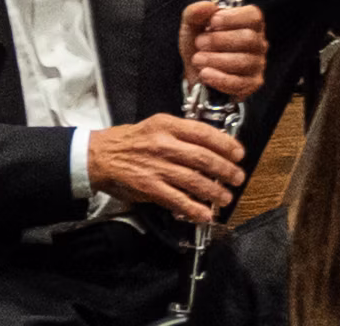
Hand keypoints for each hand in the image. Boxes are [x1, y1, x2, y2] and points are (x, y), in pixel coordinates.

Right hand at [92, 112, 256, 227]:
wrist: (100, 156)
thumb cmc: (130, 141)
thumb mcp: (156, 125)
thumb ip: (181, 133)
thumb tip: (210, 146)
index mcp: (167, 125)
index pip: (203, 133)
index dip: (225, 144)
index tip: (238, 153)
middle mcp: (164, 144)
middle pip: (203, 158)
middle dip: (225, 170)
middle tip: (237, 177)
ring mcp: (157, 167)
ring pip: (194, 180)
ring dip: (214, 191)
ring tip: (226, 197)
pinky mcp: (150, 187)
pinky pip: (178, 200)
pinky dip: (194, 209)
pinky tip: (205, 214)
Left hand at [179, 0, 271, 102]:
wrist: (195, 72)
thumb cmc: (199, 44)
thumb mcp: (191, 25)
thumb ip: (195, 12)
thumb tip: (209, 6)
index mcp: (248, 22)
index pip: (253, 16)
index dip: (233, 18)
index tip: (212, 22)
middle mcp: (258, 42)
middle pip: (248, 39)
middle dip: (219, 41)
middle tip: (199, 43)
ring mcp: (258, 64)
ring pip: (244, 62)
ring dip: (215, 60)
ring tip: (197, 59)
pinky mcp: (252, 84)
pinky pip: (240, 83)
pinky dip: (220, 79)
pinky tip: (205, 74)